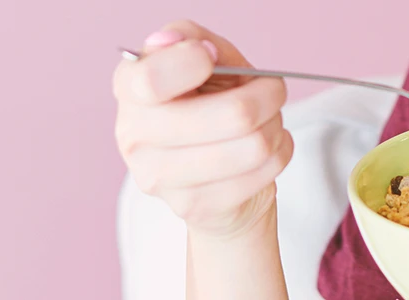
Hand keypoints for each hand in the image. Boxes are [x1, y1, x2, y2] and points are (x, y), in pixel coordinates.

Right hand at [112, 20, 291, 236]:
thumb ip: (194, 39)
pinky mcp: (191, 206)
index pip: (153, 80)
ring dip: (276, 126)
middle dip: (269, 96)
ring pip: (255, 146)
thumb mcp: (204, 56)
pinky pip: (265, 171)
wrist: (213, 167)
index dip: (192, 64)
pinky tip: (265, 149)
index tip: (211, 58)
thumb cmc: (208, 100)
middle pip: (234, 115)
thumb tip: (193, 47)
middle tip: (271, 90)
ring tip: (268, 121)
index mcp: (129, 86)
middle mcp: (133, 134)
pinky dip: (280, 152)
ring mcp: (158, 176)